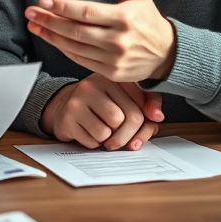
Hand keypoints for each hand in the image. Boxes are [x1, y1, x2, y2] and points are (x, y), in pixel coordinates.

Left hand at [26, 0, 176, 81]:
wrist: (167, 53)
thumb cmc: (148, 19)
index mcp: (125, 18)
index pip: (86, 12)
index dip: (62, 7)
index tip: (44, 1)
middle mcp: (118, 40)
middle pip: (75, 31)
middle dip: (49, 21)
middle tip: (30, 13)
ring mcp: (114, 59)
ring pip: (74, 47)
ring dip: (50, 36)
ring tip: (34, 25)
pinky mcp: (111, 72)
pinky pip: (80, 60)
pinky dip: (63, 49)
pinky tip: (51, 38)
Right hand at [39, 74, 163, 150]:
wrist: (63, 107)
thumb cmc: (101, 105)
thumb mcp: (125, 99)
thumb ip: (148, 104)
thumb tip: (157, 116)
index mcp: (112, 78)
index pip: (138, 107)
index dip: (144, 127)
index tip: (141, 133)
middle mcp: (94, 84)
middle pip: (125, 120)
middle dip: (127, 136)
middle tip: (123, 140)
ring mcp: (78, 100)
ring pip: (107, 132)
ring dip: (108, 140)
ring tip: (103, 131)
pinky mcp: (68, 117)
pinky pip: (91, 141)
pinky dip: (94, 143)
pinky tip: (89, 133)